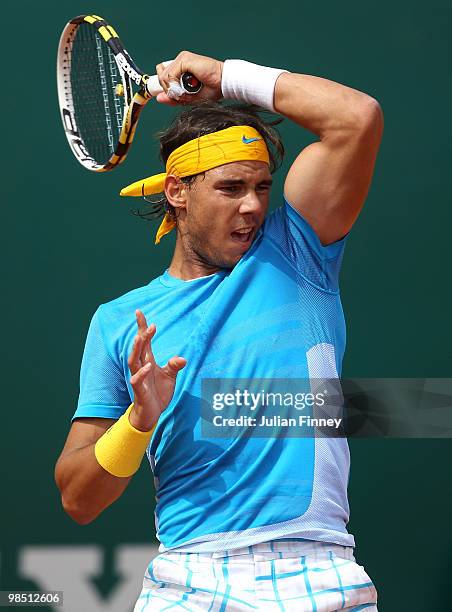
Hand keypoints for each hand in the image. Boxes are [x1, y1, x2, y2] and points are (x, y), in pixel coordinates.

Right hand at [128, 310, 185, 430]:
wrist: (151, 413)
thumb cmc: (158, 393)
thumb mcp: (170, 377)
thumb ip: (174, 366)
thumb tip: (182, 358)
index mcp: (148, 361)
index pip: (144, 341)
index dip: (142, 327)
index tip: (139, 312)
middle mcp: (141, 367)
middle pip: (139, 348)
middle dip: (142, 335)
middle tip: (149, 325)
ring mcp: (139, 378)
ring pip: (134, 361)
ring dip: (137, 349)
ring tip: (141, 337)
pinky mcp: (140, 391)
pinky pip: (137, 380)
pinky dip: (142, 373)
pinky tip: (148, 366)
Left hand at [155, 51, 222, 105]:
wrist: (223, 84)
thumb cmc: (211, 89)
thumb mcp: (189, 98)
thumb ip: (174, 98)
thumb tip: (159, 98)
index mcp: (181, 68)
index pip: (163, 75)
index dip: (164, 87)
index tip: (171, 95)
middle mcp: (180, 61)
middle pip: (161, 77)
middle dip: (169, 91)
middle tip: (182, 96)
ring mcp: (182, 59)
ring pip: (164, 77)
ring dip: (173, 89)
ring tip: (186, 92)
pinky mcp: (184, 59)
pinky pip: (170, 75)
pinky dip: (175, 85)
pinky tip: (186, 87)